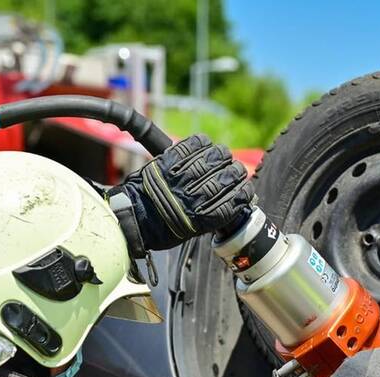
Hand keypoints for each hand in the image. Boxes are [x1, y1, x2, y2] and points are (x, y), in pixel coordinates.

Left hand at [111, 134, 252, 252]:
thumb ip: (211, 216)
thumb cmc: (160, 228)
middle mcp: (194, 197)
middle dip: (235, 172)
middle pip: (227, 178)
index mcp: (201, 219)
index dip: (243, 194)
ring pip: (214, 158)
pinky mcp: (169, 162)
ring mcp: (182, 177)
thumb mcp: (191, 231)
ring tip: (222, 155)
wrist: (133, 218)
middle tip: (236, 170)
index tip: (246, 190)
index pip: (234, 202)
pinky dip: (200, 143)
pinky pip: (192, 145)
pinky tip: (205, 145)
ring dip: (221, 155)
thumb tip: (231, 202)